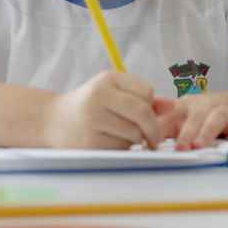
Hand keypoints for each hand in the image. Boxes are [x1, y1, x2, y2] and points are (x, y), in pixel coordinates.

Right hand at [42, 71, 161, 148]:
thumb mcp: (112, 93)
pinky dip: (121, 148)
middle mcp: (99, 96)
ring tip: (119, 135)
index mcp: (107, 79)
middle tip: (153, 139)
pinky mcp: (90, 142)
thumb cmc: (89, 105)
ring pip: (134, 134)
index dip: (150, 105)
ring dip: (135, 139)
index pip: (146, 92)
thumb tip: (175, 107)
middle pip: (143, 113)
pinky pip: (120, 148)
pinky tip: (107, 141)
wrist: (52, 120)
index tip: (145, 113)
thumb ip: (143, 98)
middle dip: (153, 128)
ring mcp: (93, 120)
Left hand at [154, 89, 227, 149]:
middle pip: (195, 115)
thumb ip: (166, 118)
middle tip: (179, 148)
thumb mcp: (188, 112)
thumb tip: (139, 123)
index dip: (162, 125)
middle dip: (186, 131)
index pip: (174, 113)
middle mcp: (208, 105)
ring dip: (208, 131)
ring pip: (218, 117)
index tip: (152, 140)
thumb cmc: (213, 111)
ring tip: (199, 145)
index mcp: (190, 106)